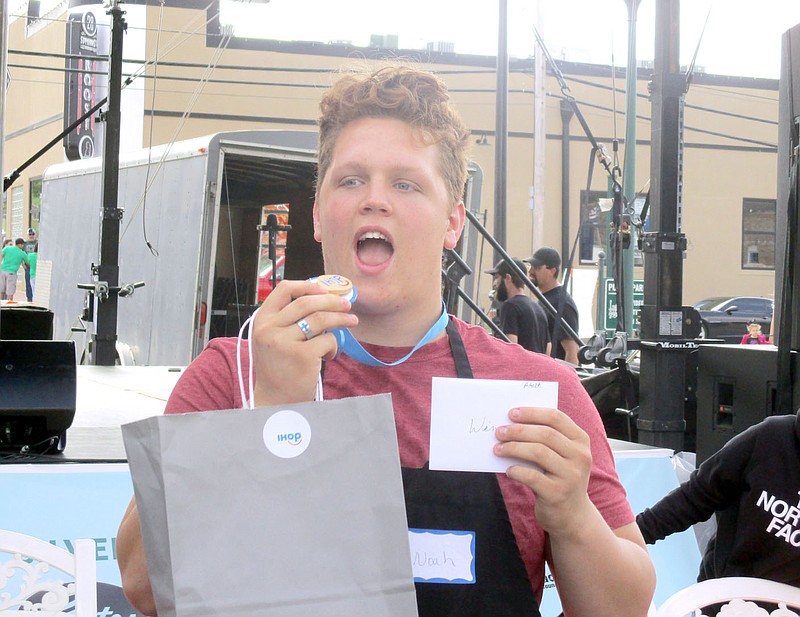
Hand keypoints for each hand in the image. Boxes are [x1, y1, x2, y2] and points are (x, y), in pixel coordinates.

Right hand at [250, 279, 357, 405]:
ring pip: (320, 319)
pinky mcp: (302, 356)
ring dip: (341, 319)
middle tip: (347, 305)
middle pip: (307, 302)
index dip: (307, 286)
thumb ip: (289, 319)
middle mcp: (269, 329)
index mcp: (262, 320)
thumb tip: (324, 298)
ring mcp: (284, 342)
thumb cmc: (279, 367)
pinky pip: (327, 340)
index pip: (284, 289)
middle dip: (332, 301)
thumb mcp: (274, 338)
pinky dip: (334, 346)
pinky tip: (330, 354)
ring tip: (352, 321)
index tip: (324, 290)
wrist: (275, 400)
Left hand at [493, 406, 593, 537]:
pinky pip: (532, 476)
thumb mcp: (561, 456)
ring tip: (497, 449)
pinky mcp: (557, 494)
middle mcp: (580, 456)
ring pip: (538, 452)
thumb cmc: (559, 478)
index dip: (532, 413)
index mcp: (581, 441)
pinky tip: (508, 470)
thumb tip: (511, 424)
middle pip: (545, 434)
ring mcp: (571, 476)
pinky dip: (516, 470)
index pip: (556, 417)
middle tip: (499, 432)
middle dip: (518, 430)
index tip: (511, 413)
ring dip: (513, 448)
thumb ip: (545, 439)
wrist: (572, 516)